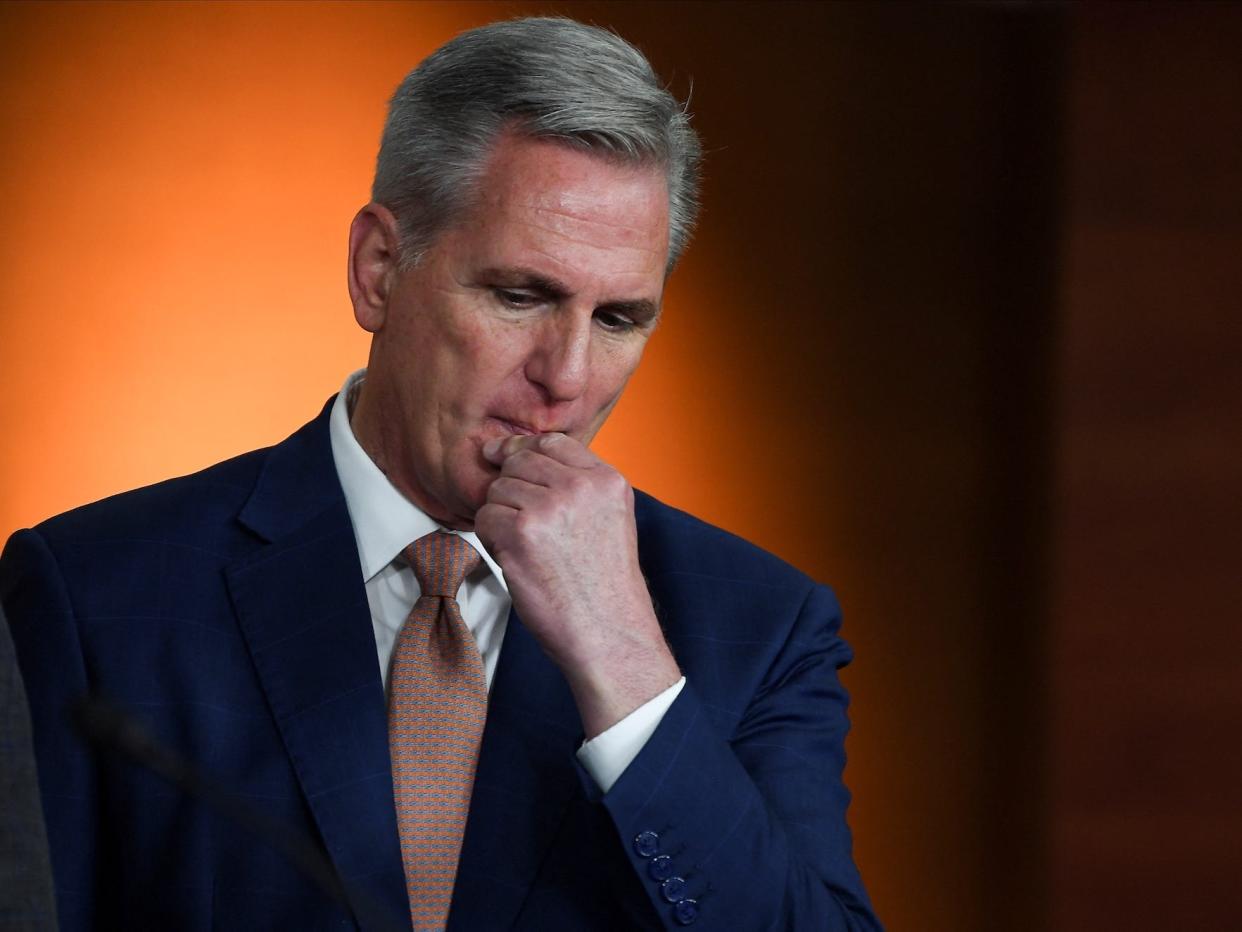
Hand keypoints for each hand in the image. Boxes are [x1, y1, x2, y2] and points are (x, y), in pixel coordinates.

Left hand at [476, 433, 680, 737]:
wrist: (608, 632)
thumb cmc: (604, 586)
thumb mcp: (611, 520)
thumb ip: (580, 487)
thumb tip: (525, 459)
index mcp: (607, 480)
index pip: (553, 442)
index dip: (523, 450)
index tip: (503, 458)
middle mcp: (580, 486)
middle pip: (520, 461)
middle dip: (509, 487)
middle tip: (520, 523)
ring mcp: (550, 507)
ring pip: (498, 489)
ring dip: (500, 516)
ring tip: (525, 548)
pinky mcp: (521, 532)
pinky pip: (485, 516)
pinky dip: (490, 537)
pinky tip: (514, 558)